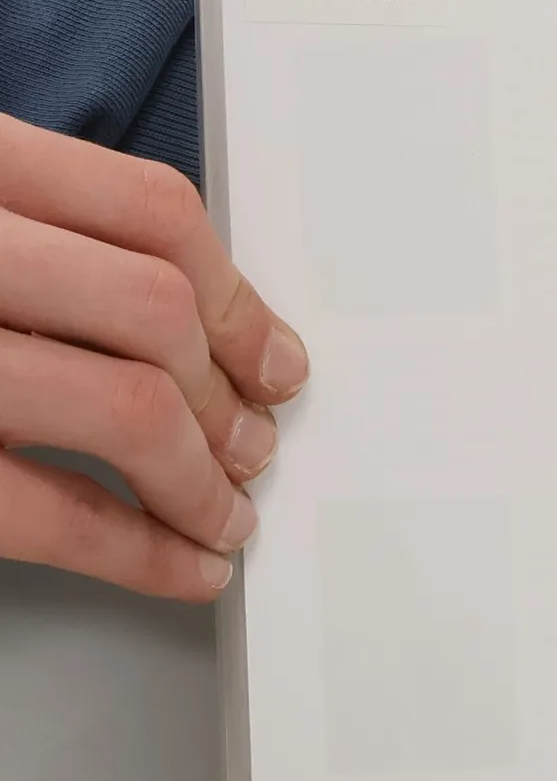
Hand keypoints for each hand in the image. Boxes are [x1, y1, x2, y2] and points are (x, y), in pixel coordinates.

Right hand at [0, 114, 307, 599]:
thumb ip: (55, 241)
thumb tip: (201, 317)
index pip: (152, 212)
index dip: (240, 298)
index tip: (280, 362)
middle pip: (157, 310)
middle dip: (229, 394)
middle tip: (259, 447)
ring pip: (128, 408)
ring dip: (204, 481)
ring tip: (227, 514)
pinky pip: (53, 513)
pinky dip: (141, 554)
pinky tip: (182, 567)